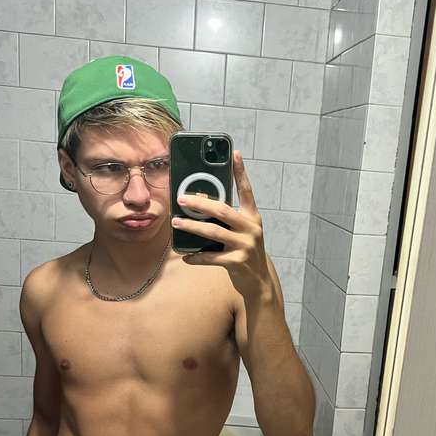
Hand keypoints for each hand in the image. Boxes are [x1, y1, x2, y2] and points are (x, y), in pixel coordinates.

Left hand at [172, 150, 272, 300]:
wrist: (259, 281)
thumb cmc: (245, 251)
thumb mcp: (244, 232)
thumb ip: (229, 219)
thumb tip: (200, 203)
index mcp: (252, 217)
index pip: (247, 191)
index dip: (241, 172)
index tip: (234, 154)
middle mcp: (251, 229)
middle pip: (222, 210)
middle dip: (200, 203)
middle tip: (181, 198)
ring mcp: (245, 246)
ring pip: (213, 232)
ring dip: (192, 226)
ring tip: (176, 222)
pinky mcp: (237, 262)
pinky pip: (211, 258)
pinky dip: (196, 257)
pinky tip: (186, 256)